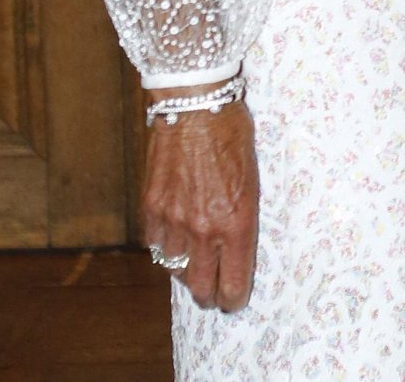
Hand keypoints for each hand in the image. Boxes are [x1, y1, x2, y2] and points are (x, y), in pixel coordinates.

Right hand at [142, 94, 258, 311]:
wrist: (197, 105)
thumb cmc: (233, 136)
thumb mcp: (252, 180)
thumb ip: (241, 219)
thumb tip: (234, 248)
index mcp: (237, 223)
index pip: (232, 285)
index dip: (233, 298)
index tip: (234, 298)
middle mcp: (204, 230)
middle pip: (201, 289)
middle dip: (209, 294)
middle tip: (214, 288)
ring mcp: (174, 221)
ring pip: (176, 270)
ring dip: (186, 268)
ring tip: (195, 258)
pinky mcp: (151, 208)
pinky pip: (156, 246)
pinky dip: (165, 246)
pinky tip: (175, 236)